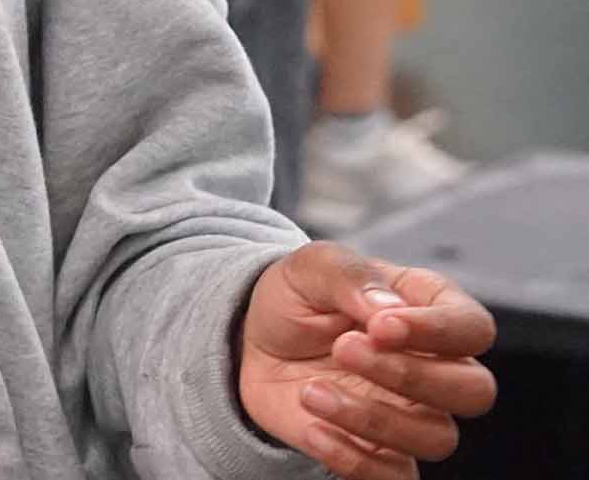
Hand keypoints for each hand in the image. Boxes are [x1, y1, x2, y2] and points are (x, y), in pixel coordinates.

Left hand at [238, 243, 497, 477]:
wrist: (252, 341)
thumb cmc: (297, 299)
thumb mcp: (311, 267)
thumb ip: (351, 276)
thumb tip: (389, 307)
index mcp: (429, 308)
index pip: (473, 327)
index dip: (436, 331)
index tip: (379, 327)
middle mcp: (434, 365)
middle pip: (473, 390)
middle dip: (410, 375)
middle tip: (344, 350)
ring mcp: (412, 413)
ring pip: (438, 438)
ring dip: (374, 418)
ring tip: (312, 390)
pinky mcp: (382, 452)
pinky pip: (396, 477)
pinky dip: (355, 461)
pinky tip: (313, 428)